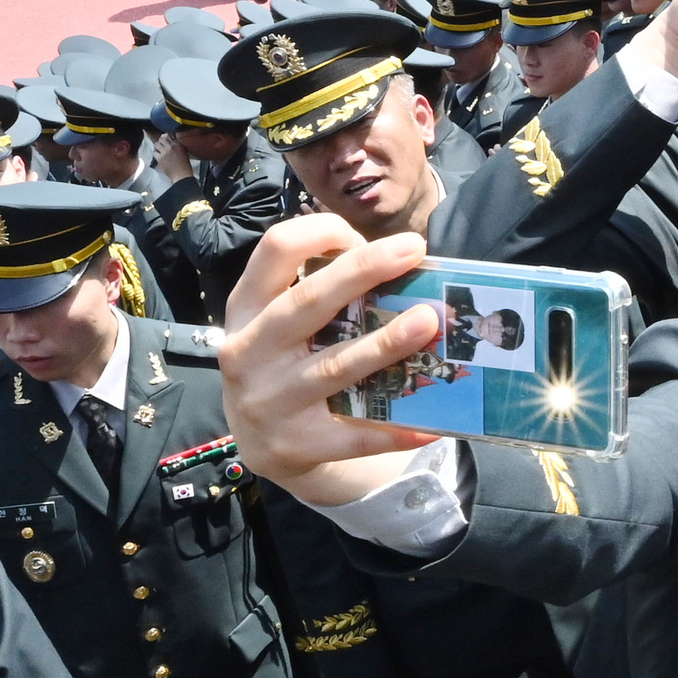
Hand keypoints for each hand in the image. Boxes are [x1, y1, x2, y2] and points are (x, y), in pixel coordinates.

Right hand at [215, 215, 452, 505]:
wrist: (263, 445)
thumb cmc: (286, 364)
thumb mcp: (279, 324)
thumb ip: (319, 294)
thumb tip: (397, 264)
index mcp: (247, 309)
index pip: (275, 249)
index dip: (320, 232)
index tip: (360, 235)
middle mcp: (251, 351)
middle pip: (308, 300)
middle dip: (363, 269)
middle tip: (413, 249)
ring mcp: (270, 402)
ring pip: (336, 365)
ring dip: (386, 343)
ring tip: (429, 322)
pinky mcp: (296, 446)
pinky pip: (355, 437)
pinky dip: (395, 430)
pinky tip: (430, 424)